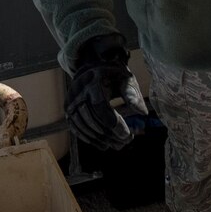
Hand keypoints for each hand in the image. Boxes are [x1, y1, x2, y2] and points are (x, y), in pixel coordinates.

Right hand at [64, 35, 147, 151]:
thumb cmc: (112, 73)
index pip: (101, 106)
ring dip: (100, 139)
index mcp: (93, 82)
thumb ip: (132, 94)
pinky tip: (102, 145)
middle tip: (125, 142)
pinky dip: (88, 138)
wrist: (91, 66)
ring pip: (83, 125)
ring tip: (116, 145)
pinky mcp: (68, 109)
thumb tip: (143, 113)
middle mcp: (78, 91)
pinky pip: (75, 127)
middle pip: (92, 119)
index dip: (113, 123)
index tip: (127, 134)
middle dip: (109, 134)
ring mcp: (70, 101)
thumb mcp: (125, 78)